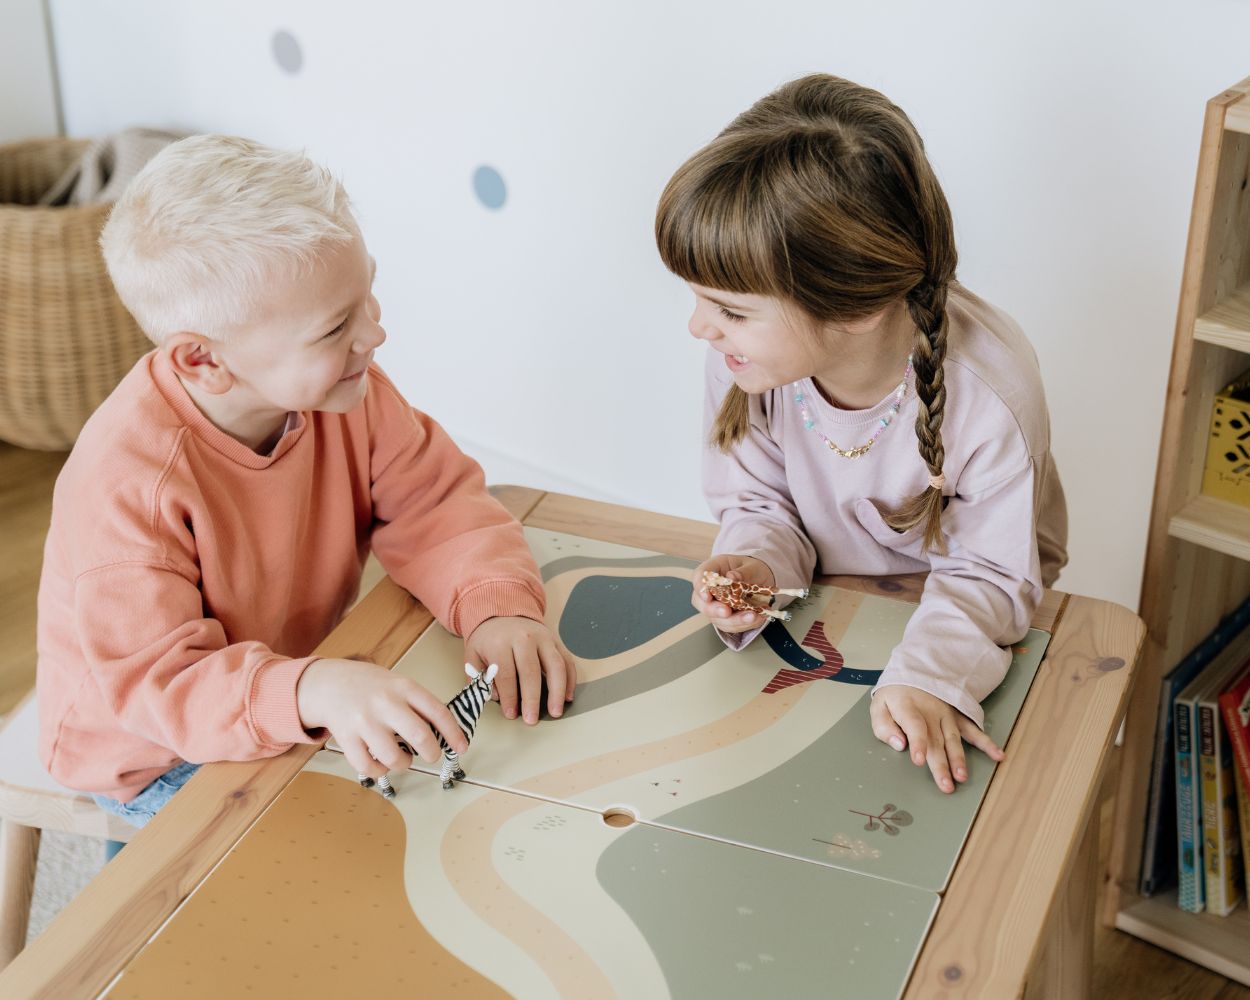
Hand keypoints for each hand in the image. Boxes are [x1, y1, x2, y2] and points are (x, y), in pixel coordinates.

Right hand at [295, 658, 466, 780]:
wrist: (328, 683)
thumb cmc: (370, 686)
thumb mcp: (397, 684)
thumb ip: (417, 705)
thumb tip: (444, 733)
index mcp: (404, 687)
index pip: (437, 711)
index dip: (454, 733)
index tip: (462, 747)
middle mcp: (385, 703)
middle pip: (419, 735)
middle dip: (432, 752)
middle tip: (431, 756)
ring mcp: (364, 721)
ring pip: (394, 756)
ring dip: (404, 763)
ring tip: (403, 758)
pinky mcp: (346, 737)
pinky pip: (368, 766)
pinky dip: (379, 770)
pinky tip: (381, 763)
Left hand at [465, 616, 575, 724]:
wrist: (503, 612)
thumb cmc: (488, 639)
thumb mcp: (473, 655)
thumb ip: (479, 677)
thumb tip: (495, 697)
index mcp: (501, 642)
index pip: (506, 673)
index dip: (509, 697)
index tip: (511, 714)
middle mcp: (524, 638)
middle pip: (531, 671)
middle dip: (532, 699)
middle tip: (532, 720)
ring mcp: (543, 638)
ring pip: (555, 665)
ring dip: (557, 691)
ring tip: (556, 712)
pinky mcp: (556, 641)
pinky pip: (567, 661)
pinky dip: (570, 680)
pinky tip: (567, 697)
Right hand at [690, 553, 776, 632]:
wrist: (761, 581)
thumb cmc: (752, 570)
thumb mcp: (751, 566)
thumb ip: (742, 572)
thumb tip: (731, 577)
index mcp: (713, 569)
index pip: (700, 577)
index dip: (701, 587)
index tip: (707, 596)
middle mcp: (710, 589)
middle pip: (701, 602)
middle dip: (714, 610)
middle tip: (726, 612)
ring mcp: (715, 605)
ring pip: (716, 618)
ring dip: (734, 620)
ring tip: (752, 616)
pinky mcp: (725, 618)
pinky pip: (730, 625)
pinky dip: (743, 624)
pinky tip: (757, 618)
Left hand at [869, 685, 1003, 793]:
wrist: (913, 674)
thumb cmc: (894, 697)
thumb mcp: (879, 706)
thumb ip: (883, 726)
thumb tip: (898, 744)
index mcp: (908, 707)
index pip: (915, 726)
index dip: (918, 743)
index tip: (919, 761)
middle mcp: (930, 712)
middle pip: (936, 740)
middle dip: (941, 764)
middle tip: (945, 785)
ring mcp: (946, 715)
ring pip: (954, 739)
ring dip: (959, 759)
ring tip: (962, 777)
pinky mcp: (957, 717)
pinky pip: (973, 730)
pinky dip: (986, 743)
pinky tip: (997, 755)